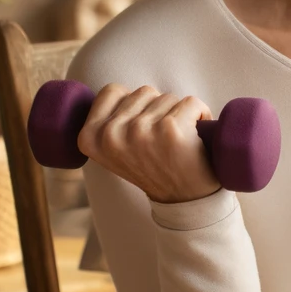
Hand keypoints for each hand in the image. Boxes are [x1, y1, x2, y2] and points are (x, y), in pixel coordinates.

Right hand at [76, 83, 222, 203]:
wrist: (184, 201)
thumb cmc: (153, 168)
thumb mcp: (115, 149)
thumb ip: (108, 121)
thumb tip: (117, 90)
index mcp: (89, 138)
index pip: (112, 90)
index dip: (135, 104)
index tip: (142, 130)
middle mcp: (110, 134)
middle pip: (144, 92)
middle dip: (158, 109)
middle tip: (162, 140)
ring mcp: (140, 130)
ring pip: (168, 97)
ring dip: (179, 114)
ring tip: (177, 141)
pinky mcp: (170, 129)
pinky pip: (192, 102)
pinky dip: (201, 114)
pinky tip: (195, 137)